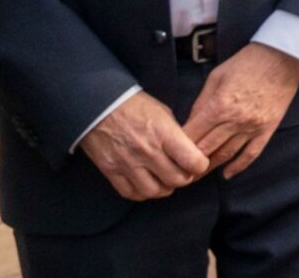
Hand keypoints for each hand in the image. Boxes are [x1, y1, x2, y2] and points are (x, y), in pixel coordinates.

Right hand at [79, 90, 210, 200]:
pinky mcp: (111, 171)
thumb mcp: (163, 112)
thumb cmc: (134, 105)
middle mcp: (148, 151)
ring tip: (164, 180)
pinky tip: (146, 183)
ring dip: (164, 188)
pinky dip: (142, 193)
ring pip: (155, 191)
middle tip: (183, 172)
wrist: (98, 105)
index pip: (193, 162)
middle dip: (184, 178)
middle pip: (176, 180)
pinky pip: (131, 193)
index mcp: (165, 134)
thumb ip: (176, 134)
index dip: (200, 165)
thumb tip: (188, 150)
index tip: (198, 163)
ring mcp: (128, 163)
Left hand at [181, 44, 298, 178]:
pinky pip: (251, 154)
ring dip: (210, 167)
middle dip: (190, 163)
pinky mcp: (267, 129)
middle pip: (207, 149)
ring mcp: (253, 127)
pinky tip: (227, 173)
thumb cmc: (248, 62)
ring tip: (197, 175)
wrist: (282, 57)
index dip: (178, 147)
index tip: (169, 155)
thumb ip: (201, 101)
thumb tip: (190, 123)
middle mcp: (236, 120)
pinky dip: (238, 166)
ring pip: (227, 155)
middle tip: (179, 172)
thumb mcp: (216, 76)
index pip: (193, 134)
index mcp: (220, 105)